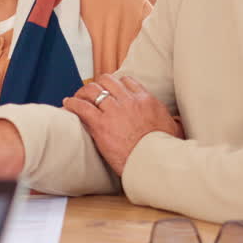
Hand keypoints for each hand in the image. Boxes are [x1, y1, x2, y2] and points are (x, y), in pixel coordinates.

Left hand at [63, 74, 181, 175]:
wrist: (153, 161)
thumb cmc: (164, 149)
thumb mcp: (172, 128)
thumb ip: (170, 121)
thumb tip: (175, 123)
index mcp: (146, 100)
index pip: (127, 81)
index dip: (116, 84)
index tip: (110, 90)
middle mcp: (129, 101)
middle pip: (108, 81)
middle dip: (98, 85)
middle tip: (91, 92)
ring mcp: (114, 111)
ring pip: (93, 90)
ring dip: (83, 92)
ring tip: (77, 96)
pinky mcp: (101, 124)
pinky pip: (82, 107)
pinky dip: (73, 103)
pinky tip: (67, 104)